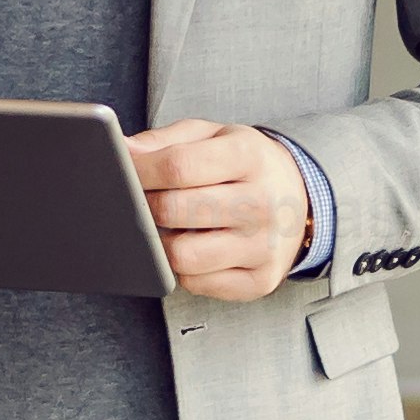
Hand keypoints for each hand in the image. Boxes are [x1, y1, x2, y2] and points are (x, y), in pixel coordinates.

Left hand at [129, 120, 302, 303]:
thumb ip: (164, 142)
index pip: (176, 167)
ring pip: (182, 256)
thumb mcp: (211, 136)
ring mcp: (264, 246)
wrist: (298, 198)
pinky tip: (193, 248)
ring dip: (162, 244)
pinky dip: (183, 269)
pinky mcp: (260, 280)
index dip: (138, 172)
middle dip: (145, 207)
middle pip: (174, 211)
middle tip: (141, 202)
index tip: (121, 173)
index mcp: (249, 156)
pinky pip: (196, 283)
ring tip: (167, 228)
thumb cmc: (242, 165)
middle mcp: (262, 202)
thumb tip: (123, 151)